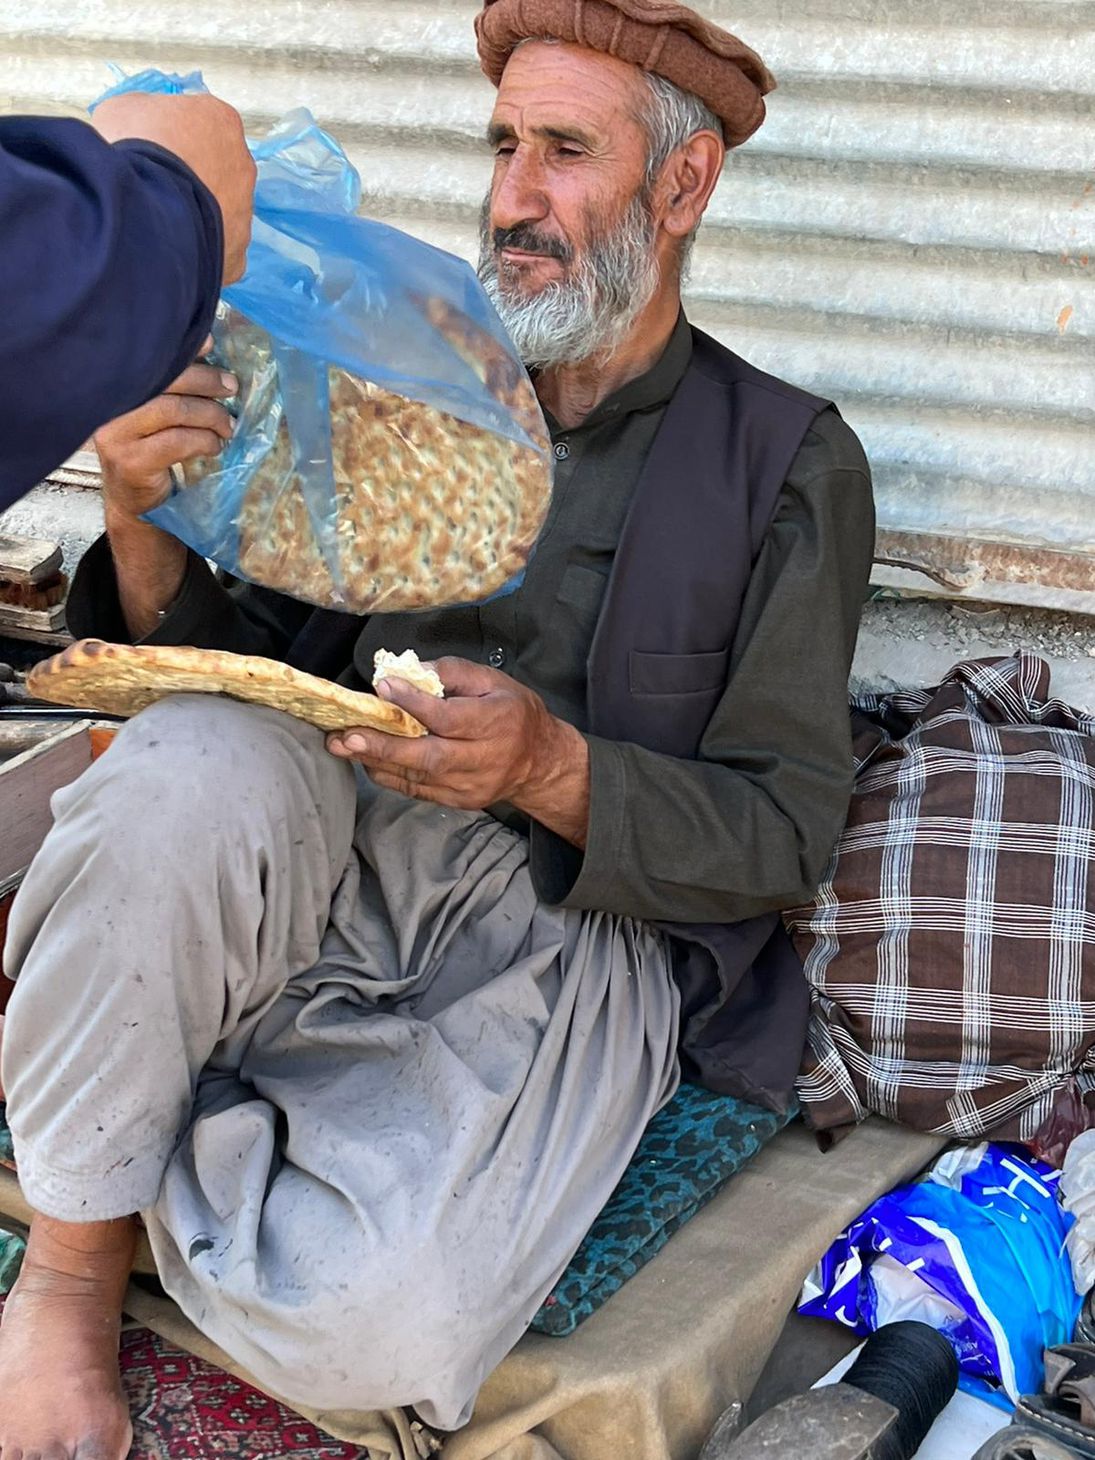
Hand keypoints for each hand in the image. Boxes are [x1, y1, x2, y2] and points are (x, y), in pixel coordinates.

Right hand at [92, 92, 255, 282]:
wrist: (142, 211)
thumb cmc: (132, 151)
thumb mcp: (122, 110)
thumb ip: (142, 114)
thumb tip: (141, 128)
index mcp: (220, 120)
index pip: (200, 123)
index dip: (171, 136)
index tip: (149, 148)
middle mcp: (242, 164)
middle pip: (215, 169)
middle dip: (187, 177)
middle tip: (153, 187)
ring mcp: (244, 212)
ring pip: (218, 212)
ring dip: (192, 214)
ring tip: (158, 221)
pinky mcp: (237, 254)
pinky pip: (217, 250)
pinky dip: (196, 250)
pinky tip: (172, 249)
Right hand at [94, 346, 236, 519]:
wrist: (133, 501)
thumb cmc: (150, 448)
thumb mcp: (159, 412)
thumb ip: (176, 384)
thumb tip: (209, 347)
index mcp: (116, 385)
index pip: (151, 360)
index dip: (183, 349)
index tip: (212, 344)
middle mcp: (109, 405)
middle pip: (164, 380)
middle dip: (205, 381)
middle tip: (232, 388)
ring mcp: (116, 434)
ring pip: (173, 410)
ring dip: (210, 415)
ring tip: (228, 426)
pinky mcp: (131, 461)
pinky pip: (177, 441)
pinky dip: (204, 441)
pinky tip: (215, 446)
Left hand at [328, 657, 590, 844]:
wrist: (540, 763)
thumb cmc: (514, 713)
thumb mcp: (493, 681)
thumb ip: (453, 673)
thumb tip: (410, 671)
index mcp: (496, 722)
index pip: (450, 717)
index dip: (415, 704)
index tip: (383, 687)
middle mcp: (484, 758)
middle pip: (429, 756)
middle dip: (383, 746)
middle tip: (346, 735)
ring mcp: (470, 786)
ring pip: (417, 776)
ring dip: (375, 760)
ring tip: (341, 745)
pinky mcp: (458, 801)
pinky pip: (416, 790)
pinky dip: (388, 775)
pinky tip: (365, 758)